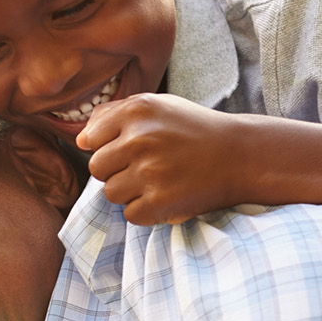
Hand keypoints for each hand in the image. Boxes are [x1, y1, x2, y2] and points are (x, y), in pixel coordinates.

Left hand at [75, 93, 246, 224]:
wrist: (241, 155)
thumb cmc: (193, 130)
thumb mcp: (157, 105)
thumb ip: (114, 114)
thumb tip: (81, 138)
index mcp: (137, 111)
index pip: (89, 140)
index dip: (107, 148)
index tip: (130, 150)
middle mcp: (140, 138)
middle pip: (96, 169)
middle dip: (116, 171)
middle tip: (145, 168)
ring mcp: (150, 171)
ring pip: (110, 194)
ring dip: (129, 193)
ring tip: (156, 182)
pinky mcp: (161, 201)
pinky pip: (130, 215)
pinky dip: (145, 212)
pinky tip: (164, 197)